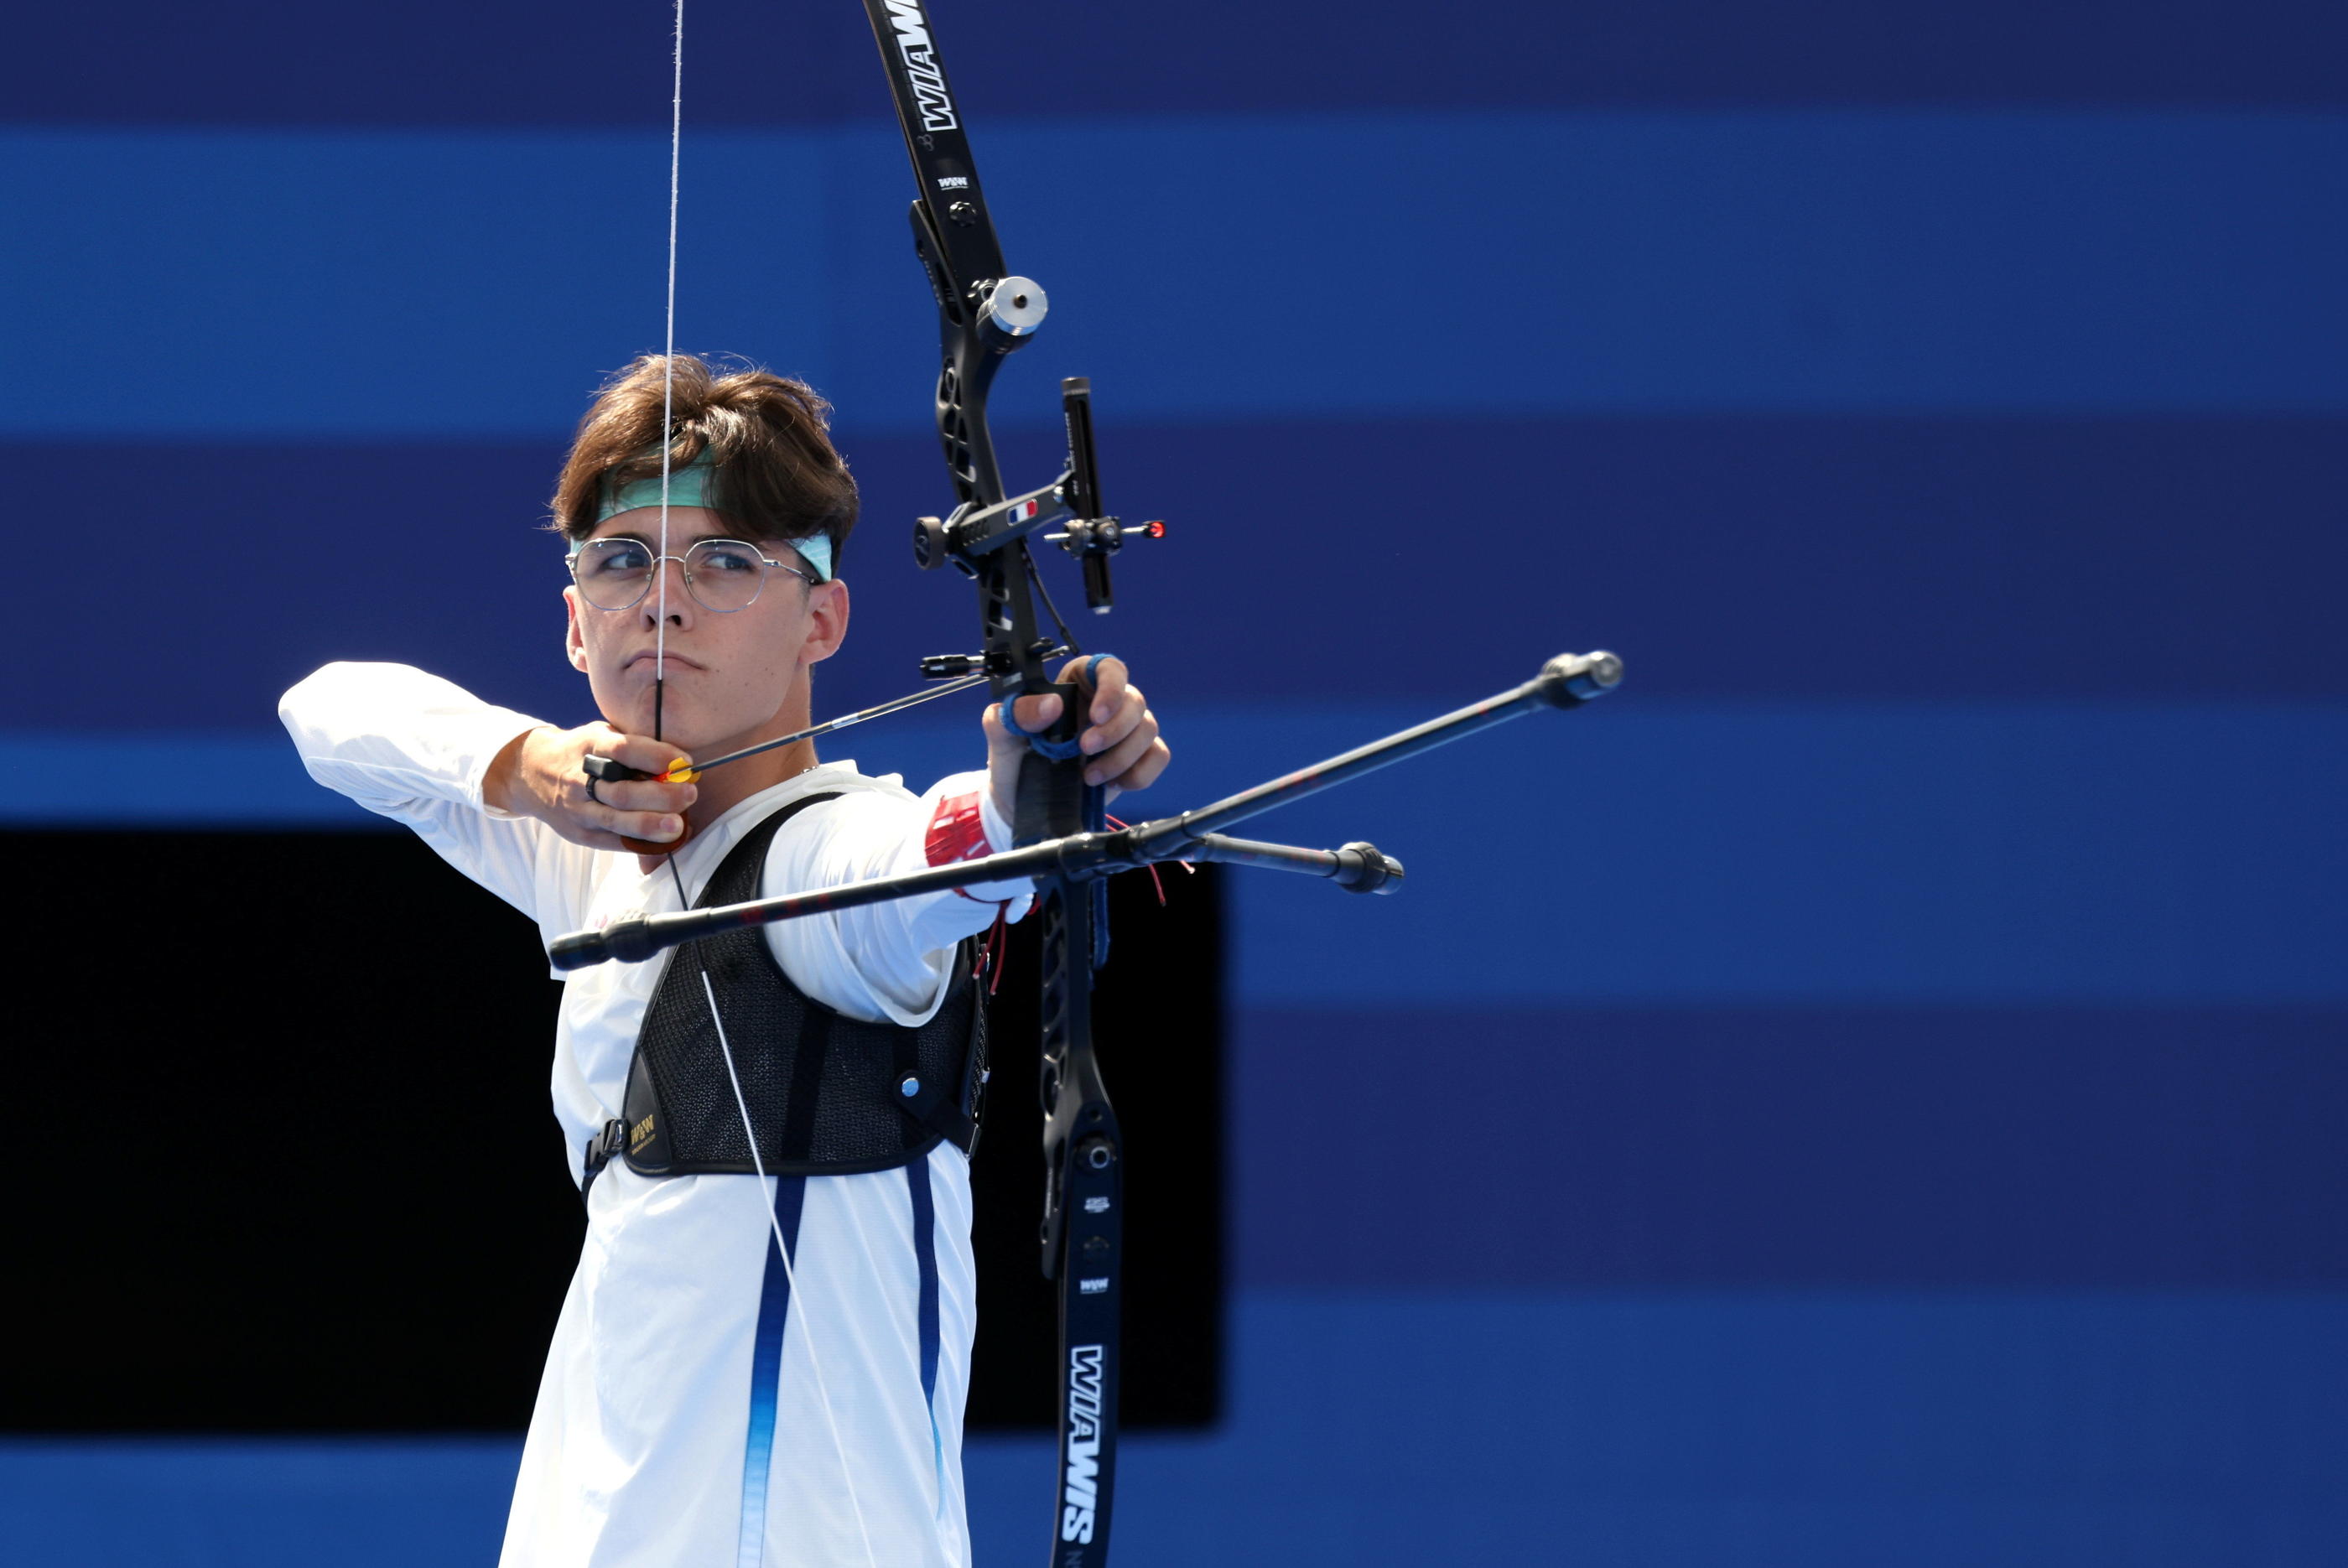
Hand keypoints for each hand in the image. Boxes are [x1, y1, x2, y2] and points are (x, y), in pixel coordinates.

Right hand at [485, 723, 697, 851]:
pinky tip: (666, 840)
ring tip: (679, 824)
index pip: (624, 750)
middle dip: (660, 796)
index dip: (656, 756)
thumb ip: (631, 745)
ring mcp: (578, 810)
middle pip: (622, 792)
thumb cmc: (579, 752)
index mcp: (588, 747)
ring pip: (617, 821)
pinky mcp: (580, 834)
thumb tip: (677, 761)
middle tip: (690, 794)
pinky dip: (642, 843)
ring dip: (651, 825)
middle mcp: (580, 780)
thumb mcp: (599, 735)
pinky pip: (614, 842)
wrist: (530, 773)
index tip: (685, 761)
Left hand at [983, 655, 1170, 818]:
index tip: (1097, 715)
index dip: (1111, 687)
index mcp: (1076, 685)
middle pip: (1135, 701)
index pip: (1109, 668)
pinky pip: (1157, 756)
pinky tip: (1114, 784)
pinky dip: (1140, 773)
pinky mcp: (1135, 760)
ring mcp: (1123, 732)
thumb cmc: (1014, 759)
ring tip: (1090, 777)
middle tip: (1084, 750)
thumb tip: (1051, 705)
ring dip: (1123, 756)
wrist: (1021, 803)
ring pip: (1148, 729)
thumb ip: (1016, 713)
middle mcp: (1105, 704)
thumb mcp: (1002, 734)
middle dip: (1114, 730)